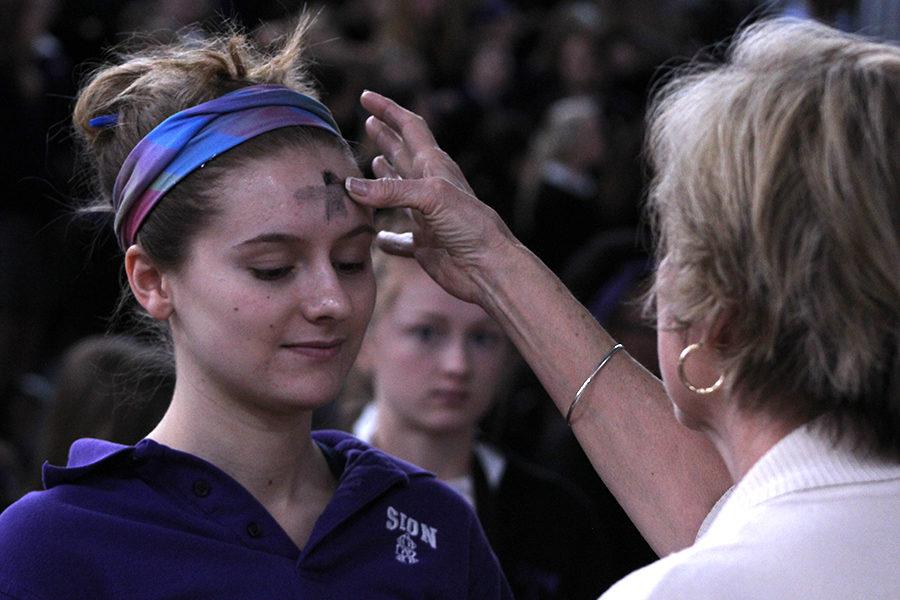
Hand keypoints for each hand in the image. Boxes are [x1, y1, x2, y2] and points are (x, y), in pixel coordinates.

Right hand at [345, 90, 517, 303]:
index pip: (410, 128)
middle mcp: (429, 188)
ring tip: (371, 163)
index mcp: (434, 167)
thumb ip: (391, 190)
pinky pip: (399, 238)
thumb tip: (350, 186)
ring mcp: (426, 217)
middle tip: (368, 122)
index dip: (388, 110)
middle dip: (386, 137)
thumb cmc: (470, 226)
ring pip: (399, 192)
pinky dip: (387, 237)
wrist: (489, 267)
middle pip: (403, 154)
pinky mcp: (423, 245)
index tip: (366, 96)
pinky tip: (377, 237)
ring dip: (385, 177)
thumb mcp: (431, 197)